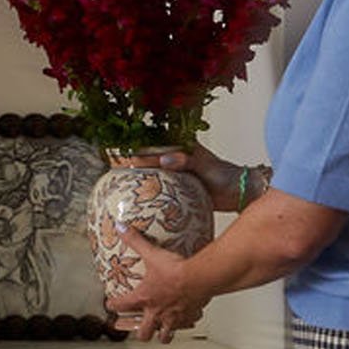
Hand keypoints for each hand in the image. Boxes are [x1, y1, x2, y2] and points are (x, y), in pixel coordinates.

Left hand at [105, 228, 208, 341]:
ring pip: (165, 337)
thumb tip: (121, 228)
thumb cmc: (177, 271)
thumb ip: (135, 241)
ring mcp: (174, 318)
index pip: (122, 306)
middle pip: (144, 333)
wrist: (201, 278)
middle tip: (139, 328)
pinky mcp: (189, 317)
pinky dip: (185, 324)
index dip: (113, 305)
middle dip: (140, 331)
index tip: (110, 305)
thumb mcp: (152, 253)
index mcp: (144, 299)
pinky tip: (186, 319)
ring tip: (161, 331)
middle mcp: (157, 313)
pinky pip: (186, 325)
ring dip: (162, 335)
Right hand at [109, 141, 242, 213]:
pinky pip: (158, 190)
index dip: (132, 149)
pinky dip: (147, 193)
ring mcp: (174, 175)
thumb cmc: (225, 175)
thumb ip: (186, 160)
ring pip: (150, 175)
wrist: (239, 193)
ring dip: (136, 179)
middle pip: (145, 159)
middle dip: (127, 163)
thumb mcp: (205, 165)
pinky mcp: (177, 189)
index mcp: (178, 147)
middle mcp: (173, 159)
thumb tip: (164, 159)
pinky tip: (137, 202)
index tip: (115, 155)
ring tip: (117, 186)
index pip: (150, 146)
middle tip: (109, 170)